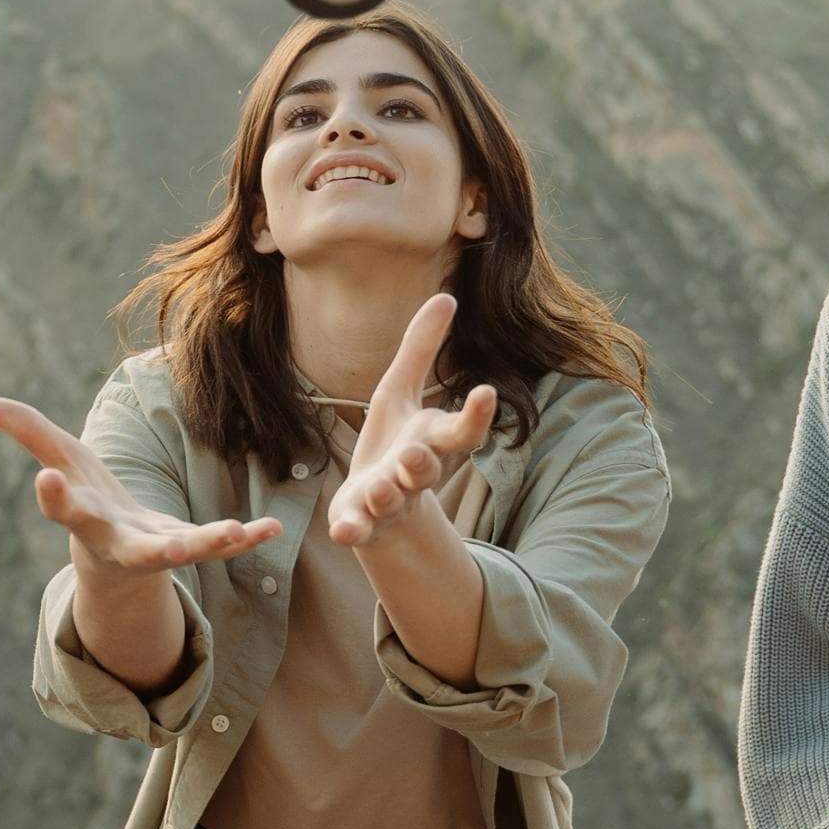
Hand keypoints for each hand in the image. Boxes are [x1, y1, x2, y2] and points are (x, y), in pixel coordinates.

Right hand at [0, 400, 280, 572]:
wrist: (115, 557)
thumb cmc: (84, 497)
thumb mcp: (59, 460)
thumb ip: (26, 431)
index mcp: (81, 516)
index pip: (63, 506)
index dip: (53, 496)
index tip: (45, 481)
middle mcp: (117, 540)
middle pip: (125, 543)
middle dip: (142, 544)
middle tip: (167, 549)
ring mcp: (156, 548)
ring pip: (182, 552)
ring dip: (206, 543)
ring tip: (231, 532)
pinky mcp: (188, 546)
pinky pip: (219, 545)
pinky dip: (246, 538)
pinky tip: (273, 525)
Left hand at [328, 294, 496, 549]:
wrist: (376, 506)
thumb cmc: (395, 440)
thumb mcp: (400, 391)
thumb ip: (421, 349)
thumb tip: (446, 296)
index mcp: (431, 441)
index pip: (461, 431)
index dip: (475, 414)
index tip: (486, 392)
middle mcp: (414, 472)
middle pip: (425, 469)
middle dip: (421, 463)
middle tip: (414, 454)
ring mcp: (389, 500)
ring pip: (391, 498)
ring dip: (387, 493)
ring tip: (380, 487)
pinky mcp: (361, 521)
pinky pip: (359, 528)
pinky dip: (352, 531)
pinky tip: (342, 532)